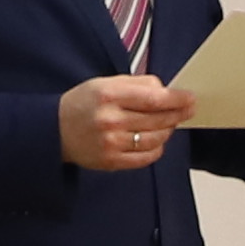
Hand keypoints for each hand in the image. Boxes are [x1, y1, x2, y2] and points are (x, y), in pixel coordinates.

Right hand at [60, 74, 195, 173]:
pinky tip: (156, 140)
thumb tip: (165, 90)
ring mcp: (111, 144)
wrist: (54, 131)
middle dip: (178, 114)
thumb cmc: (83, 104)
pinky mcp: (111, 162)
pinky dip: (157, 148)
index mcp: (108, 95)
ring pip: (156, 139)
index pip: (153, 98)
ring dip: (168, 130)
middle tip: (189, 109)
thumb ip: (136, 84)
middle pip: (158, 119)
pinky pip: (146, 157)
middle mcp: (110, 120)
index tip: (190, 98)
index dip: (177, 99)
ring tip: (169, 123)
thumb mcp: (104, 83)